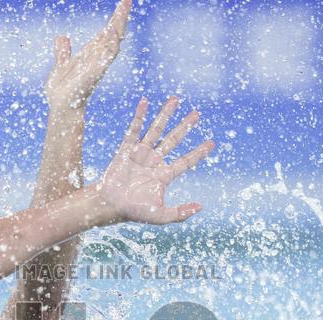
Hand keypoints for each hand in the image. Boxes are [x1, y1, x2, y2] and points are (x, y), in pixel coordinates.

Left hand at [44, 0, 130, 109]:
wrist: (61, 107)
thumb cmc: (63, 91)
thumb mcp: (61, 65)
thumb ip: (63, 52)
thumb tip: (62, 37)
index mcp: (91, 54)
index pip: (105, 32)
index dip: (114, 18)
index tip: (122, 3)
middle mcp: (98, 57)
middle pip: (113, 33)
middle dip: (120, 17)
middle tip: (127, 0)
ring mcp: (99, 64)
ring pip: (113, 41)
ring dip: (118, 25)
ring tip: (123, 7)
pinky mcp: (96, 72)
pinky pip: (107, 56)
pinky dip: (110, 43)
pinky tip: (112, 30)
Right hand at [98, 96, 214, 224]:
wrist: (111, 206)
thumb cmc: (134, 212)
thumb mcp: (161, 216)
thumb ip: (181, 213)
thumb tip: (201, 207)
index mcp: (163, 176)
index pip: (185, 161)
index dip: (198, 152)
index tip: (211, 143)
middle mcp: (154, 162)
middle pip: (173, 140)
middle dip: (185, 127)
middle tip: (197, 114)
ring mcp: (141, 154)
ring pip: (156, 130)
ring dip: (165, 115)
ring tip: (175, 100)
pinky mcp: (126, 149)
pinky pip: (134, 129)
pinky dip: (139, 116)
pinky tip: (145, 101)